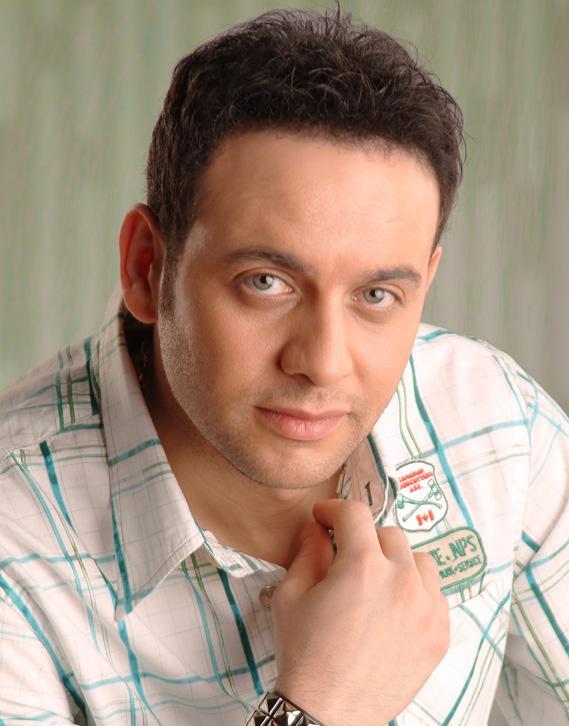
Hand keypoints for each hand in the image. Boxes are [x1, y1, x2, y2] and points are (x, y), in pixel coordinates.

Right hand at [271, 499, 449, 724]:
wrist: (328, 712)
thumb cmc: (304, 654)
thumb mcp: (291, 595)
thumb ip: (307, 552)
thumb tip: (316, 528)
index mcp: (362, 567)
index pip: (355, 513)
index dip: (334, 509)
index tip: (324, 518)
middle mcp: (401, 581)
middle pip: (388, 533)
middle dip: (363, 539)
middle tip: (346, 558)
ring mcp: (426, 608)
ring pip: (419, 560)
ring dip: (397, 562)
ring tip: (377, 582)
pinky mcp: (439, 634)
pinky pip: (436, 593)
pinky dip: (416, 591)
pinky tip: (394, 609)